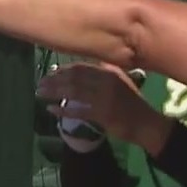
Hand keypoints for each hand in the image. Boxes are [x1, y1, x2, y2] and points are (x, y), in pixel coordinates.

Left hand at [38, 61, 173, 153]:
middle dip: (55, 79)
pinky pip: (78, 111)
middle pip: (75, 77)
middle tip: (41, 83)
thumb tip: (90, 62)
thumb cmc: (132, 102)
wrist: (146, 123)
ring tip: (40, 93)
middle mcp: (107, 81)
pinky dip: (63, 109)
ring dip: (54, 91)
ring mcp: (104, 98)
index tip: (51, 72)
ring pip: (74, 91)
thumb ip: (108, 70)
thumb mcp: (123, 80)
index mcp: (111, 71)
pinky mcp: (102, 114)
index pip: (82, 66)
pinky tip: (51, 109)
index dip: (64, 69)